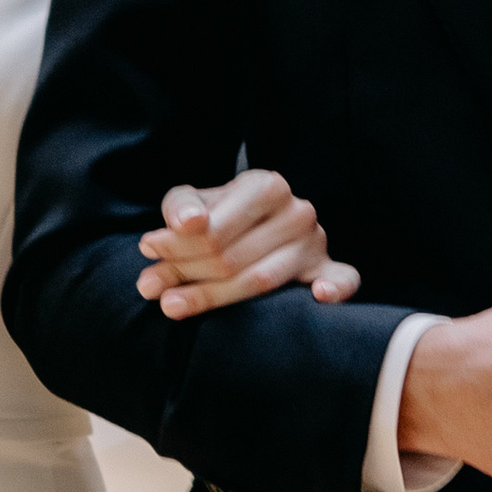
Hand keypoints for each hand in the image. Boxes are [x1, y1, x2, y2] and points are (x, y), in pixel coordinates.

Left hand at [137, 172, 360, 317]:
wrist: (255, 223)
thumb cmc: (220, 215)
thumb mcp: (195, 201)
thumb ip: (182, 207)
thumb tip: (187, 223)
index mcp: (267, 185)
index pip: (215, 227)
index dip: (176, 244)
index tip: (147, 251)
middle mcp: (297, 211)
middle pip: (232, 257)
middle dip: (185, 274)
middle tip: (150, 288)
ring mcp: (316, 243)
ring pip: (262, 280)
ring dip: (213, 297)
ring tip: (172, 306)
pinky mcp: (328, 269)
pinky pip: (344, 280)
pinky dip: (336, 289)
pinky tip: (318, 296)